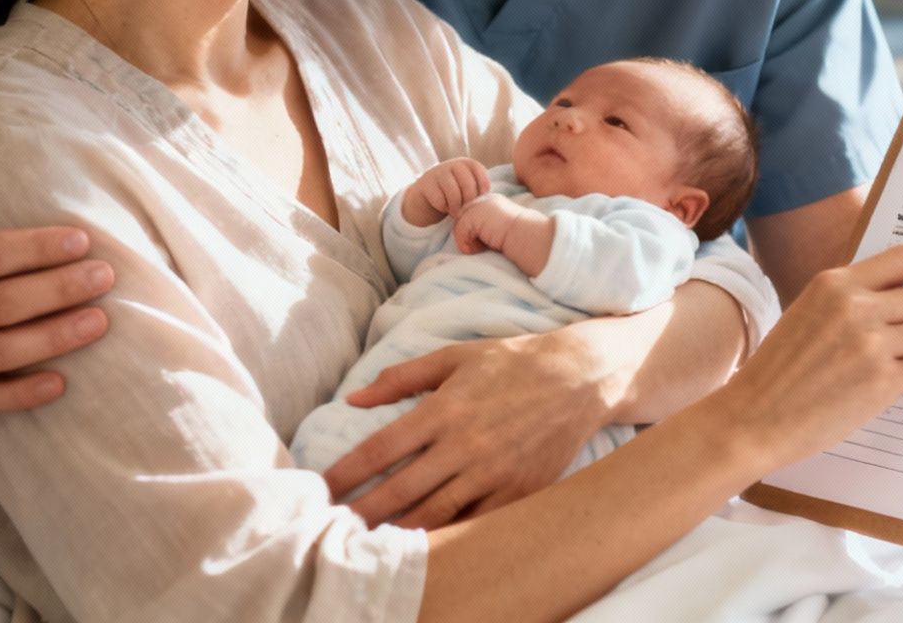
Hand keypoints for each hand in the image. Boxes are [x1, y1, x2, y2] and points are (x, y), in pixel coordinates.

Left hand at [325, 327, 614, 527]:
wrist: (581, 377)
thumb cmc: (512, 362)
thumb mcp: (455, 356)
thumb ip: (402, 376)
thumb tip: (353, 398)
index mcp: (444, 408)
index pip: (382, 448)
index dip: (347, 472)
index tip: (321, 489)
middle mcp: (465, 444)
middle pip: (401, 490)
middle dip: (363, 512)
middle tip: (333, 529)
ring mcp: (493, 472)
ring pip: (435, 514)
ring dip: (398, 531)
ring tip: (368, 544)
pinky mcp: (518, 491)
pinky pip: (474, 523)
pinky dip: (446, 537)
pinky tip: (422, 545)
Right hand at [403, 158, 490, 227]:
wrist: (428, 195)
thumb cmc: (455, 193)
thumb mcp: (469, 188)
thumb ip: (479, 190)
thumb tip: (489, 203)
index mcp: (469, 164)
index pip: (482, 179)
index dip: (481, 194)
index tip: (477, 202)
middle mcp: (454, 164)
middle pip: (468, 186)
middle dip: (468, 202)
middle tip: (465, 210)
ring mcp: (438, 171)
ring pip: (454, 193)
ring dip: (455, 207)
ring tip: (455, 211)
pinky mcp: (426, 183)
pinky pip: (439, 200)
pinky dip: (443, 207)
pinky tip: (443, 207)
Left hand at [453, 196, 555, 275]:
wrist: (527, 235)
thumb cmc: (519, 237)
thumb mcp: (500, 227)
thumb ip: (485, 226)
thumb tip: (469, 236)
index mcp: (492, 201)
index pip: (470, 215)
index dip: (473, 232)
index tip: (487, 244)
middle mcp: (483, 199)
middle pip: (461, 219)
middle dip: (468, 236)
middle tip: (484, 246)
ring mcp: (478, 205)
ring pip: (458, 226)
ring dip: (468, 242)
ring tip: (485, 247)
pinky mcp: (473, 215)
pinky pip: (459, 232)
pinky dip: (467, 245)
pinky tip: (482, 247)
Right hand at [712, 243, 902, 468]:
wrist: (753, 417)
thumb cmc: (778, 371)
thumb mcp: (808, 313)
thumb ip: (851, 299)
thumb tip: (902, 294)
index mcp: (835, 284)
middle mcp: (856, 307)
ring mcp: (871, 344)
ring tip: (891, 368)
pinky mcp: (881, 381)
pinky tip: (887, 389)